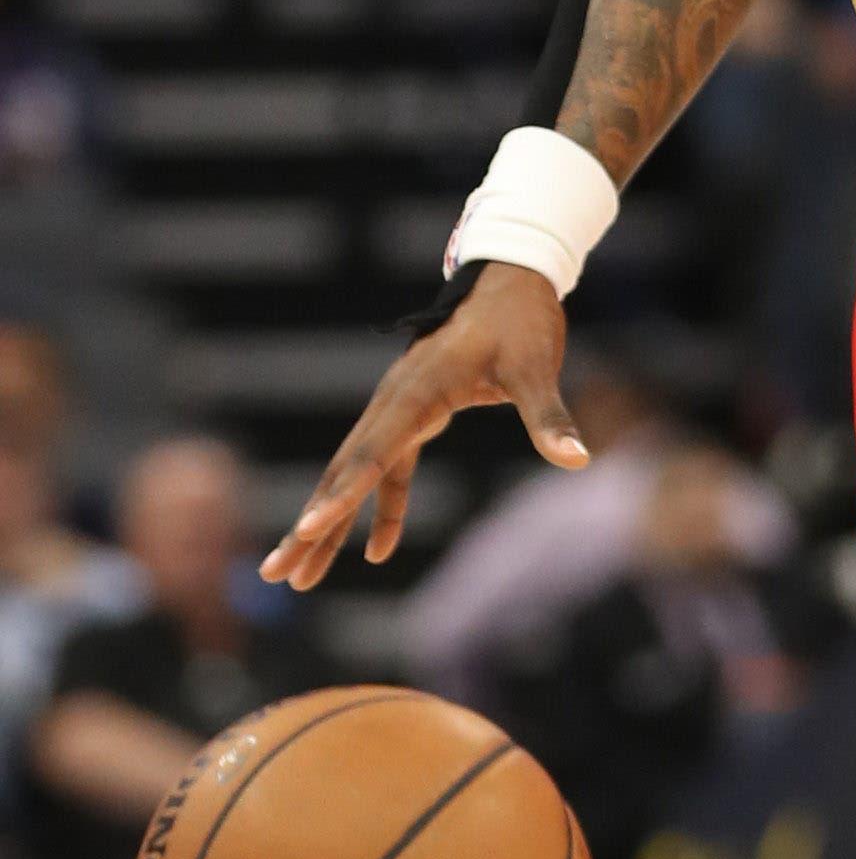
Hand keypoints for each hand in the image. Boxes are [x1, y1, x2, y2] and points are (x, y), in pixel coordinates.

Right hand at [261, 262, 586, 590]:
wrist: (508, 282)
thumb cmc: (520, 322)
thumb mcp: (537, 368)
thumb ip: (549, 416)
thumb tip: (578, 460)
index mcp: (416, 391)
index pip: (374, 451)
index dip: (343, 493)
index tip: (309, 528)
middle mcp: (394, 403)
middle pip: (342, 472)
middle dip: (309, 526)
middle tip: (275, 574)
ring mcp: (398, 410)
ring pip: (352, 475)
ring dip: (327, 525)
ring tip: (295, 577)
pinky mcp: (413, 417)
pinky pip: (387, 471)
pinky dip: (378, 509)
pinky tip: (377, 551)